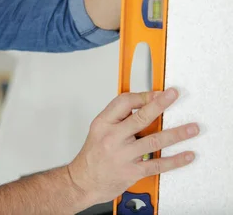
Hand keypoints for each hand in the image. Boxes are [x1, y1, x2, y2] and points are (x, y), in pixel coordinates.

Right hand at [67, 88, 198, 204]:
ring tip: (191, 128)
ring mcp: (123, 155)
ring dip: (176, 134)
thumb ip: (118, 118)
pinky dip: (175, 160)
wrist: (83, 181)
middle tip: (173, 96)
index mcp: (103, 123)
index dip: (143, 96)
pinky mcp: (132, 171)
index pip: (123, 102)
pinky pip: (157, 164)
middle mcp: (112, 137)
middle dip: (159, 105)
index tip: (157, 94)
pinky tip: (186, 155)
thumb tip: (143, 106)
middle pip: (140, 118)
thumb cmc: (93, 156)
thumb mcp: (99, 130)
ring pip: (154, 141)